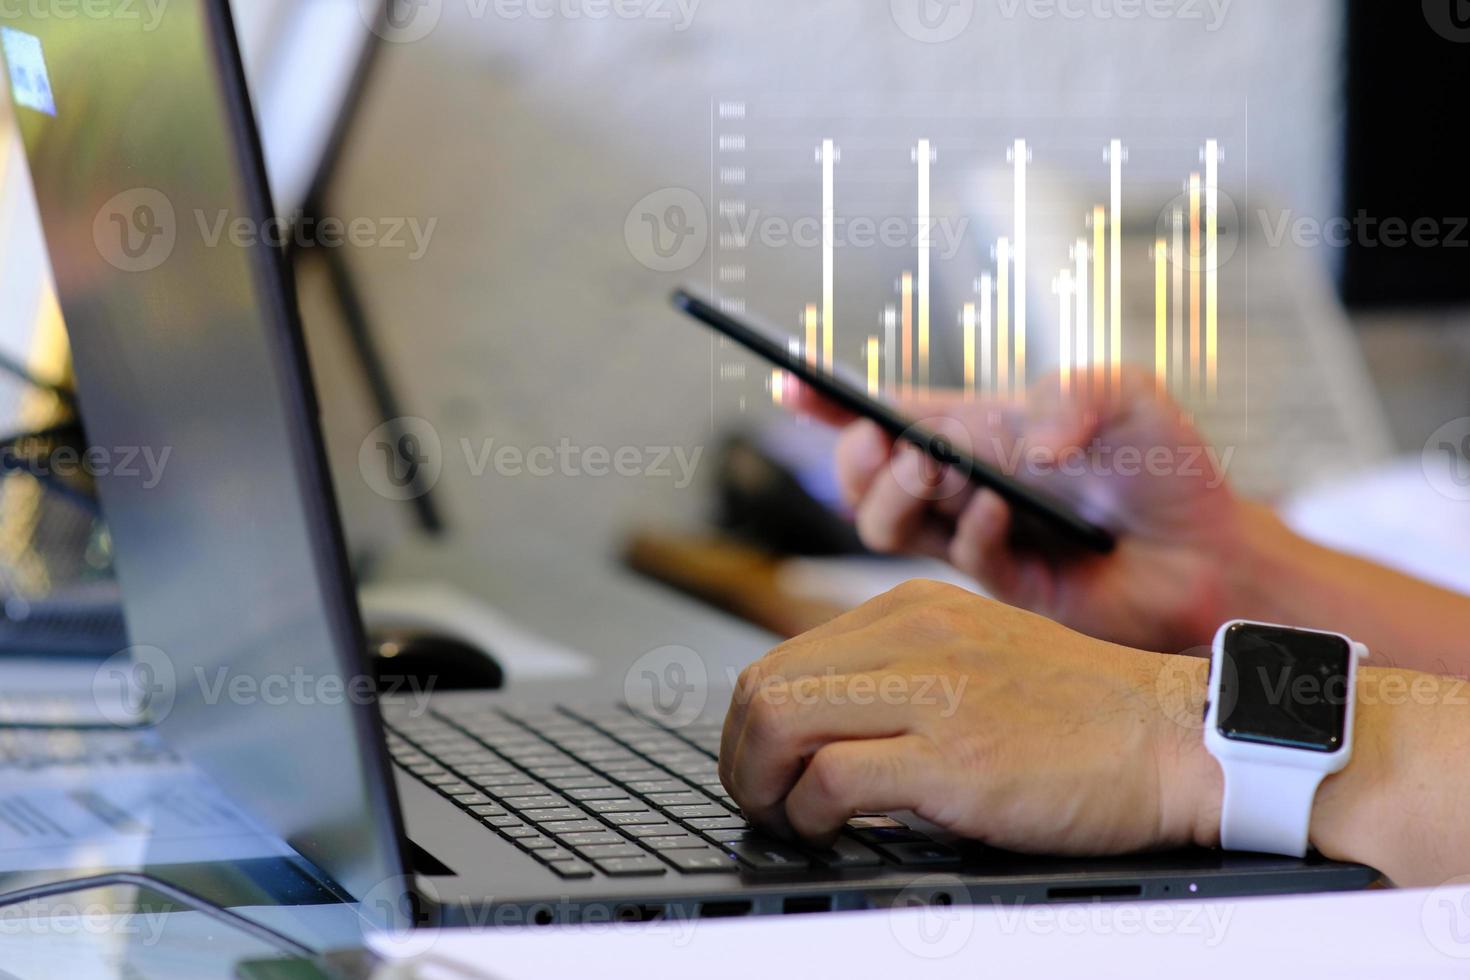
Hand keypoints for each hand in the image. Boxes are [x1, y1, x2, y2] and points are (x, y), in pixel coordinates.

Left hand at [720, 580, 1220, 853]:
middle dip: (740, 756)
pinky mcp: (953, 756)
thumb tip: (819, 723)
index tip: (761, 765)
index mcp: (913, 609)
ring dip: (761, 786)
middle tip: (759, 799)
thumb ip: (903, 672)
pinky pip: (831, 781)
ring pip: (779, 723)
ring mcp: (933, 691)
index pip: (782, 656)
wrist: (1175, 737)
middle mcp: (913, 635)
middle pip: (762, 686)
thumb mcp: (977, 656)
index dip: (750, 723)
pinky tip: (831, 831)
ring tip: (787, 818)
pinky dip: (809, 815)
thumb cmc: (1084, 713)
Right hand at [789, 370, 1251, 651]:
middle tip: (906, 445)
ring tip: (944, 470)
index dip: (826, 401)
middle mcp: (960, 484)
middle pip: (861, 476)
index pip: (882, 414)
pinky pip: (955, 559)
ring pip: (883, 525)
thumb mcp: (1127, 394)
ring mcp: (974, 537)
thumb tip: (1021, 447)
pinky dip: (971, 527)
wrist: (1209, 553)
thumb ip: (1074, 394)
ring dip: (898, 492)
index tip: (789, 386)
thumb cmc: (1164, 466)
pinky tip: (1007, 511)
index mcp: (974, 429)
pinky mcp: (1000, 586)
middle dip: (861, 455)